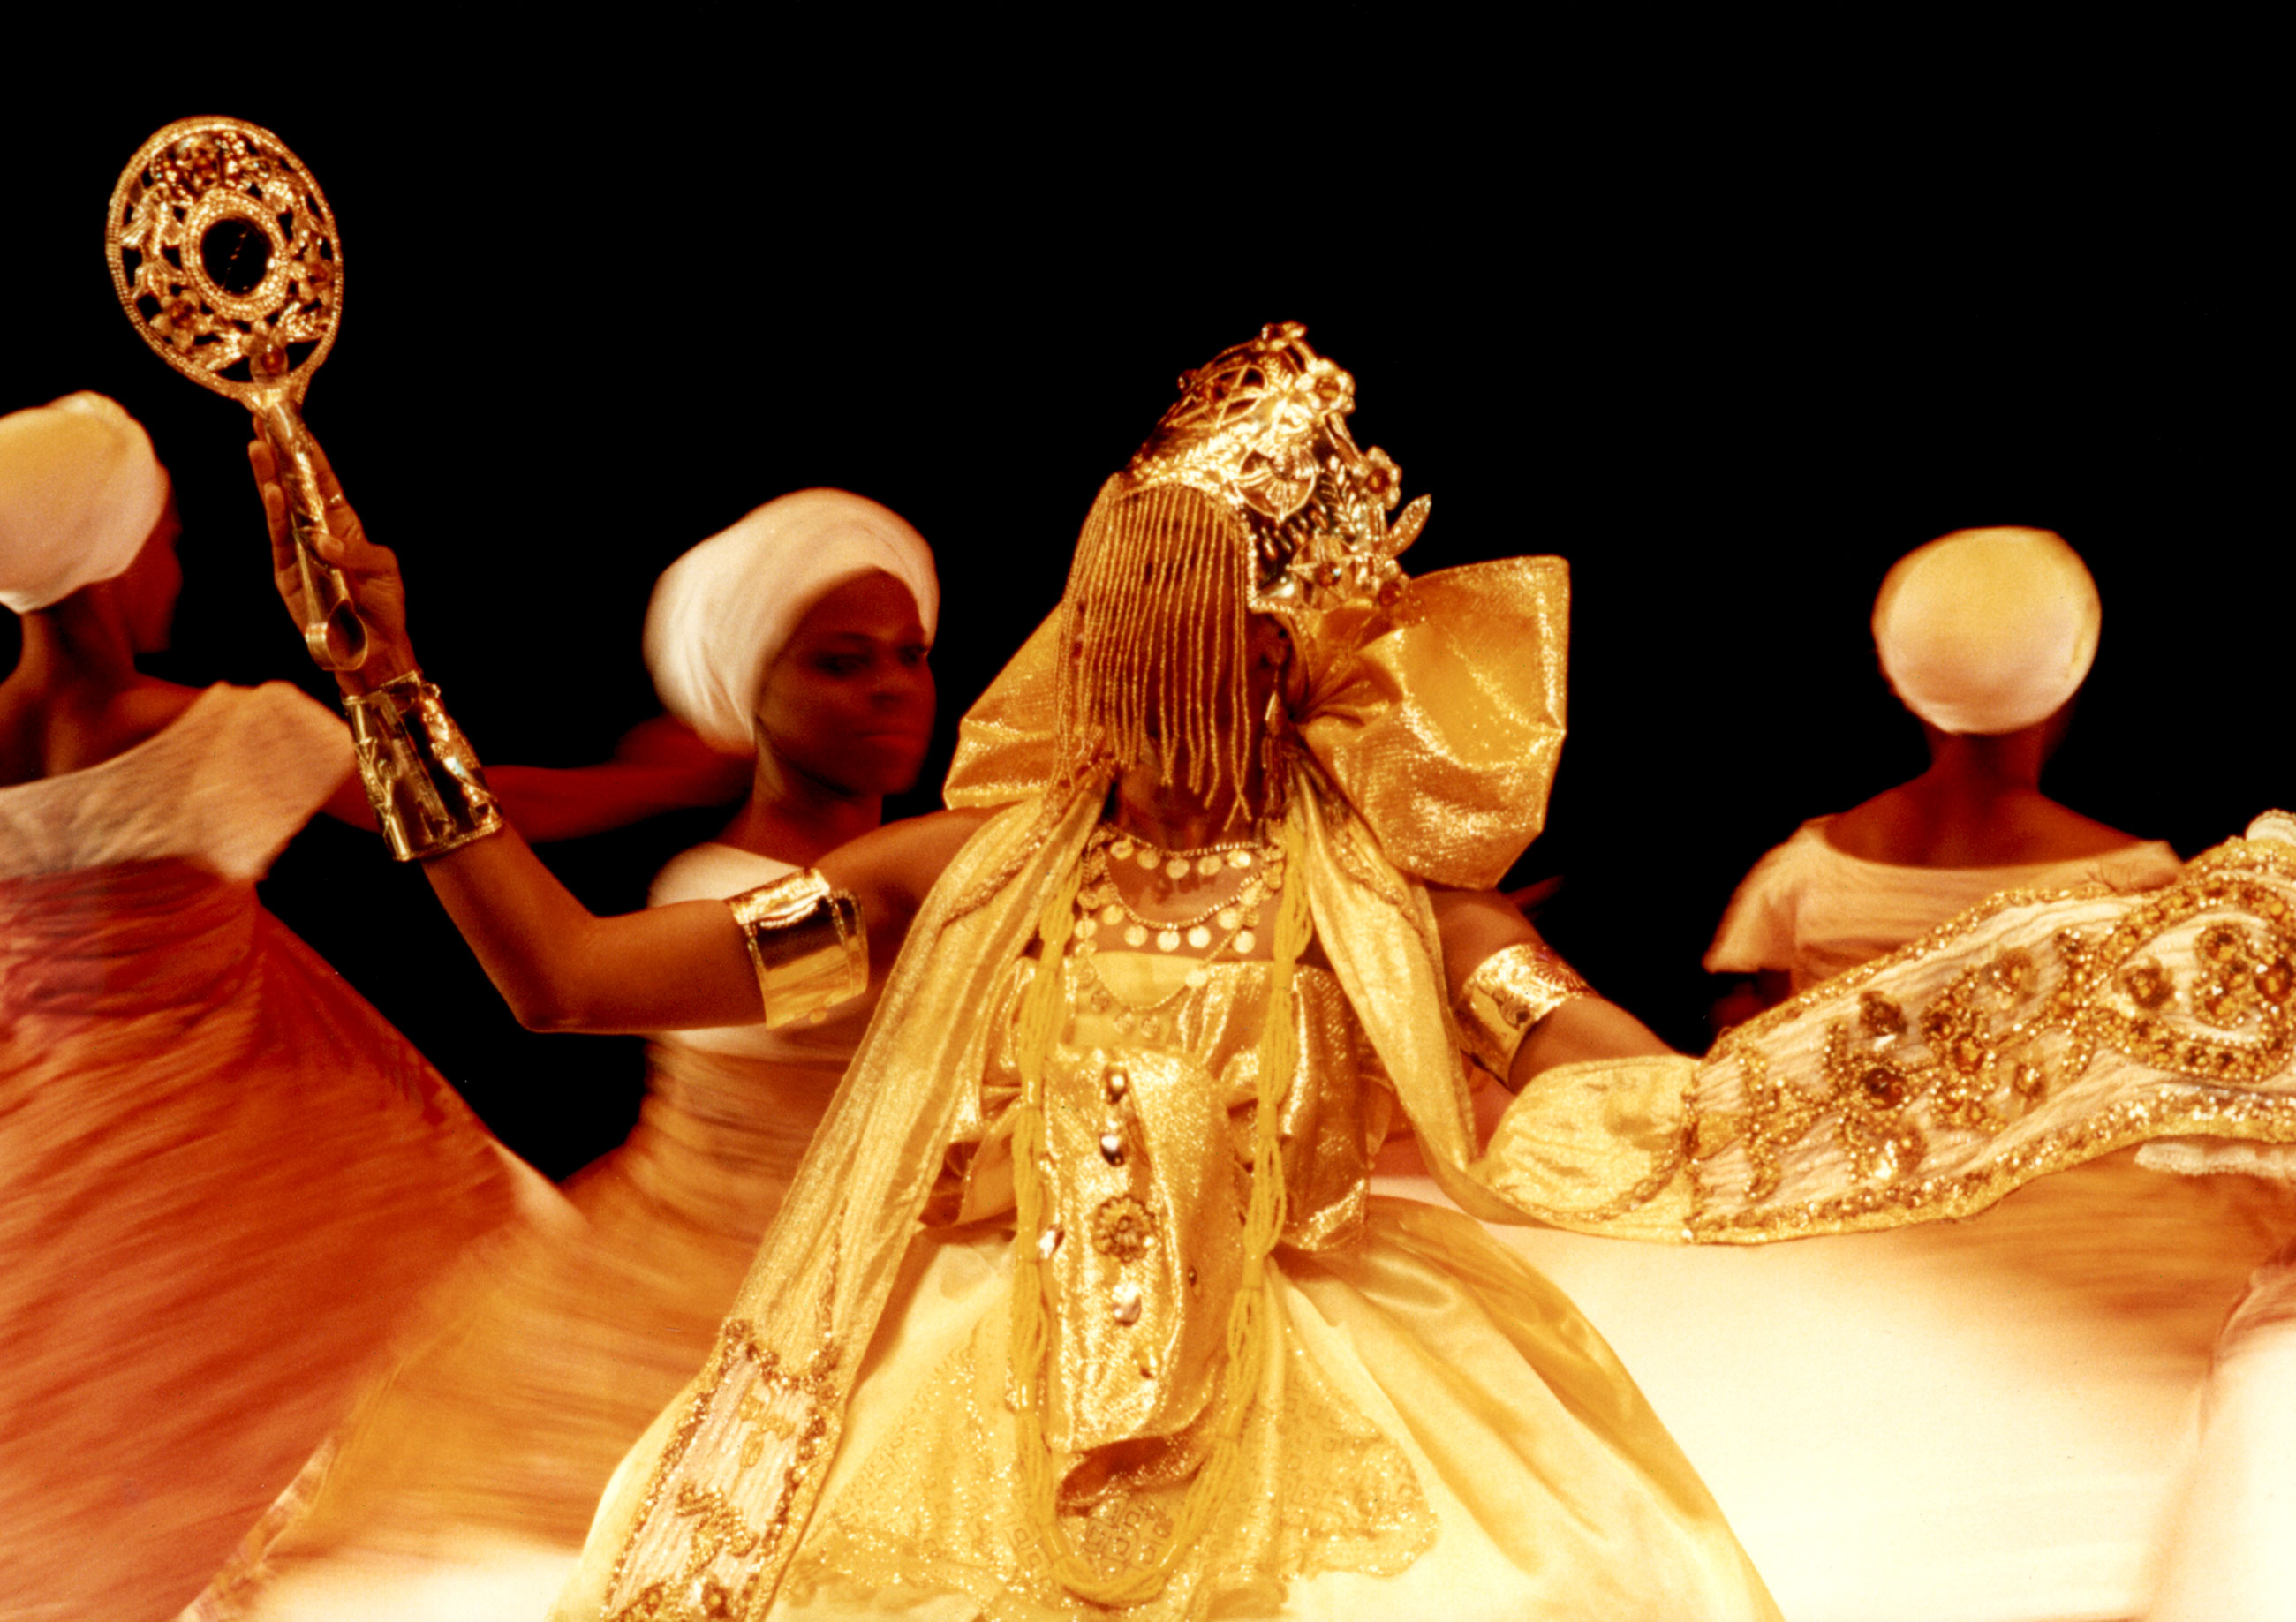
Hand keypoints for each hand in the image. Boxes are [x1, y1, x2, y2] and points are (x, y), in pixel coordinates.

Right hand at [247, 422, 417, 692]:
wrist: (372, 650)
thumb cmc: (383, 608)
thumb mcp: (382, 571)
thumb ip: (355, 552)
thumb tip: (323, 541)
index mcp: (343, 525)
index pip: (322, 481)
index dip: (308, 452)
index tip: (294, 422)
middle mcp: (316, 532)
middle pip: (293, 486)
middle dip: (280, 454)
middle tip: (264, 420)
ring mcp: (298, 551)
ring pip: (279, 507)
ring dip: (269, 477)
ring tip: (259, 444)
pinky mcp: (287, 573)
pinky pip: (279, 540)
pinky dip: (275, 516)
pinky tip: (271, 490)